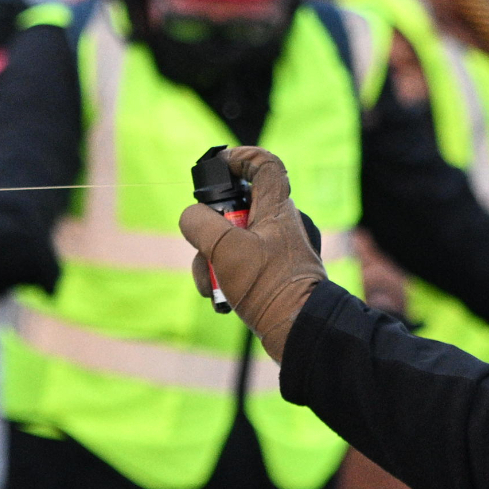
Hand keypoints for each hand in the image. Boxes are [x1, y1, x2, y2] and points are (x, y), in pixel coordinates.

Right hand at [177, 147, 327, 360]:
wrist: (298, 331)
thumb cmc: (269, 285)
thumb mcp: (225, 249)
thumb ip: (200, 224)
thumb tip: (190, 217)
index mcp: (276, 208)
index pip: (265, 165)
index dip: (242, 158)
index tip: (219, 166)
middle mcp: (278, 224)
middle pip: (234, 209)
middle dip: (210, 231)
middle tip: (205, 250)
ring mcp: (274, 250)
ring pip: (231, 241)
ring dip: (211, 262)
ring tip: (210, 285)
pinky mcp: (270, 274)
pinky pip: (239, 266)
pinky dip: (224, 278)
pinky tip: (222, 300)